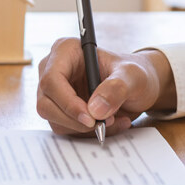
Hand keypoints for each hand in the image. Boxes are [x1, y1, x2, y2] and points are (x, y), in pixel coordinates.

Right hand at [36, 38, 175, 135]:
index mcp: (66, 51)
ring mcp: (54, 92)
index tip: (90, 118)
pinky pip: (65, 128)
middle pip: (46, 103)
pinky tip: (109, 124)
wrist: (138, 87)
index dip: (67, 102)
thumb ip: (116, 89)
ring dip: (83, 128)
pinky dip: (87, 133)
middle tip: (102, 124)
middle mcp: (53, 70)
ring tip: (113, 120)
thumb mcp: (133, 76)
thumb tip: (95, 109)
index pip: (51, 80)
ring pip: (54, 119)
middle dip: (74, 120)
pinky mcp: (59, 109)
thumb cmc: (134, 73)